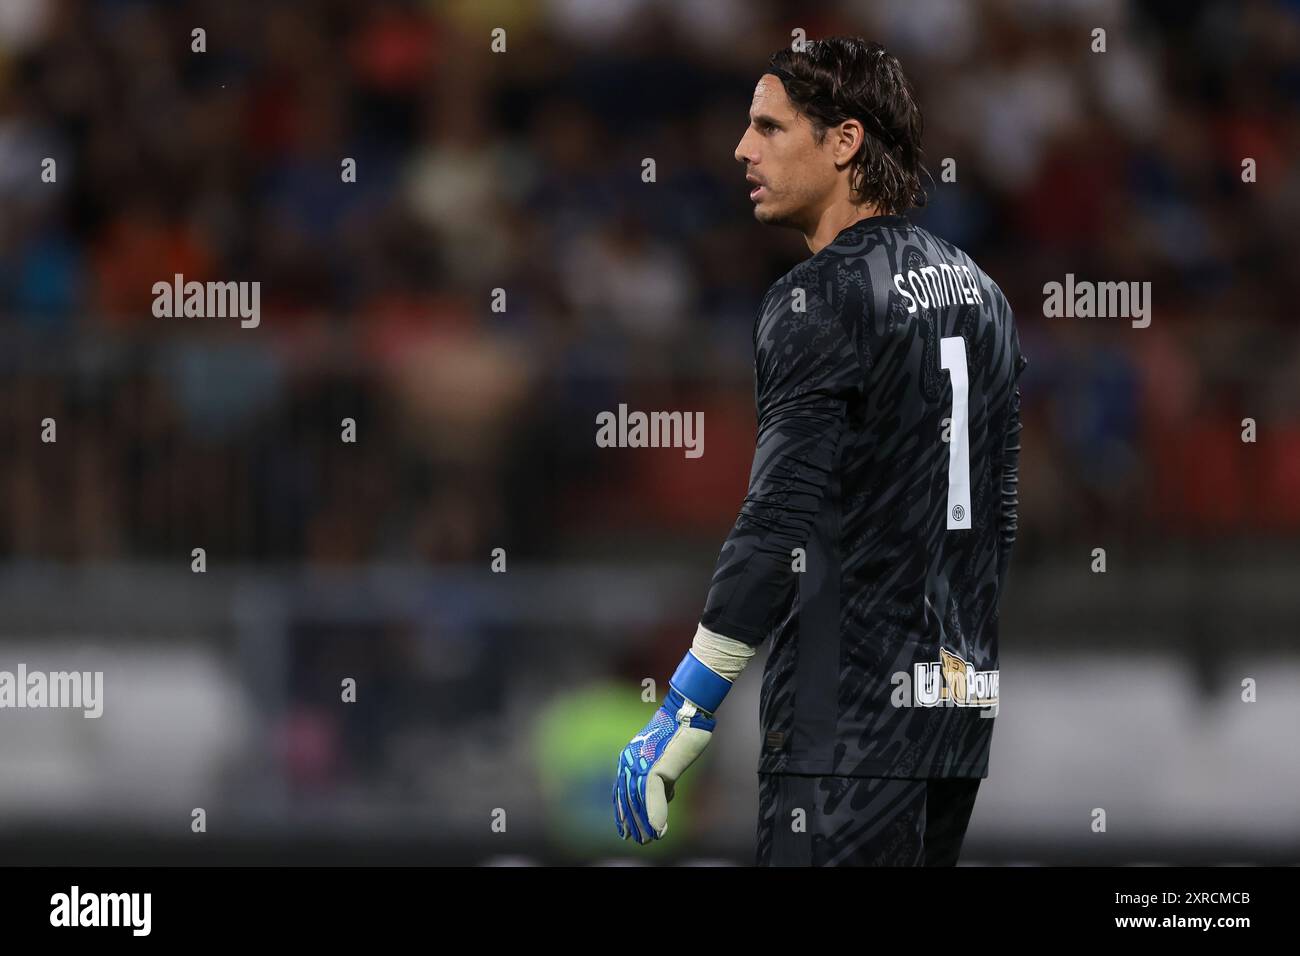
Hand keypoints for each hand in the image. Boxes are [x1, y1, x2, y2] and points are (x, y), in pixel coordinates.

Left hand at [613, 687, 715, 843]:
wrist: (689, 713)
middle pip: (628, 800)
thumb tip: (666, 796)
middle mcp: (630, 762)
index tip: (625, 831)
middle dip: (633, 823)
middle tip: (638, 841)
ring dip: (645, 824)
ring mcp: (641, 764)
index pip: (622, 792)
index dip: (624, 813)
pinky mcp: (655, 767)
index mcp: (630, 760)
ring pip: (638, 801)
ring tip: (649, 840)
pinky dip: (655, 814)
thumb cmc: (681, 733)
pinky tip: (659, 829)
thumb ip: (663, 778)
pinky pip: (652, 796)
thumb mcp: (668, 761)